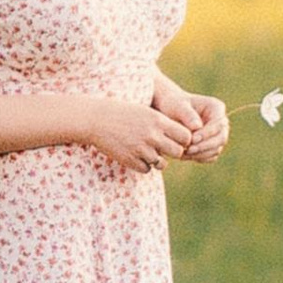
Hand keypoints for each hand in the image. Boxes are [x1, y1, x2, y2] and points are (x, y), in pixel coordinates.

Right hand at [78, 90, 202, 169]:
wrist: (96, 119)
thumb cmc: (123, 113)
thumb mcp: (146, 112)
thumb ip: (164, 123)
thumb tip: (184, 137)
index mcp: (158, 120)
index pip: (186, 136)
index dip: (183, 140)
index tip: (176, 139)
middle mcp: (152, 135)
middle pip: (178, 152)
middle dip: (173, 152)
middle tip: (165, 148)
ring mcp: (141, 149)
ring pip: (162, 164)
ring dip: (158, 161)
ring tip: (148, 152)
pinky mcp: (130, 160)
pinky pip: (146, 169)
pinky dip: (144, 165)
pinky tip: (136, 156)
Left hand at [178, 92, 228, 162]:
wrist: (168, 112)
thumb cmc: (173, 105)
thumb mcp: (177, 106)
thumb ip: (187, 115)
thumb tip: (197, 126)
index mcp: (216, 108)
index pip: (218, 123)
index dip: (207, 133)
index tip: (192, 139)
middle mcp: (220, 122)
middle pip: (221, 138)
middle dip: (205, 146)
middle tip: (189, 150)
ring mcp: (217, 135)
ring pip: (216, 149)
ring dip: (201, 154)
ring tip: (184, 153)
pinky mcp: (211, 146)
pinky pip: (210, 156)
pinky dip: (199, 158)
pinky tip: (185, 156)